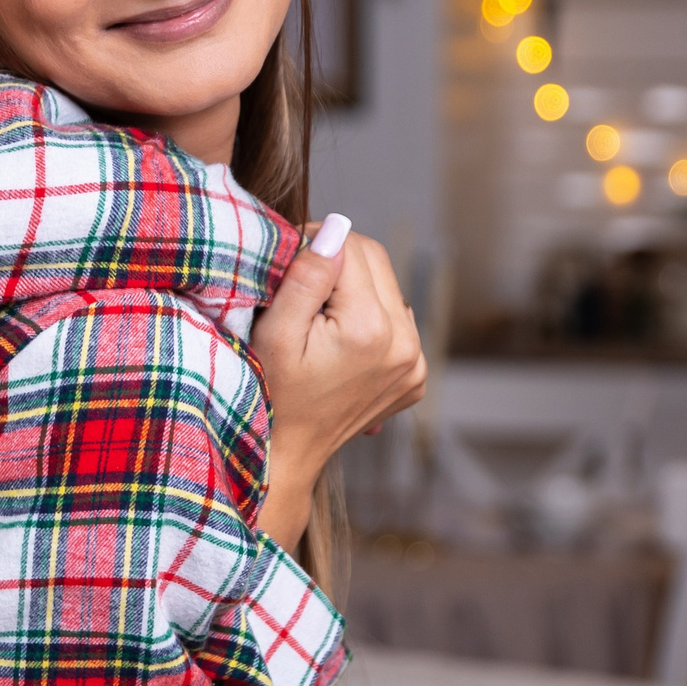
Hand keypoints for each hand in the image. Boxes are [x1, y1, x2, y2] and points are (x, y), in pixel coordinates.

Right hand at [249, 217, 426, 546]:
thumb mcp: (276, 333)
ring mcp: (416, 364)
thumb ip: (306, 277)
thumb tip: (334, 229)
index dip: (317, 243)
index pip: (354, 247)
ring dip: (354, 289)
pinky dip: (368, 318)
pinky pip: (396, 321)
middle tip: (299, 287)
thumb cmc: (271, 395)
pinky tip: (339, 341)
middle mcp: (407, 345)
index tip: (288, 263)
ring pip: (388, 289)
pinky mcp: (415, 376)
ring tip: (317, 319)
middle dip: (338, 263)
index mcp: (372, 330)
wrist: (286, 456)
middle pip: (377, 262)